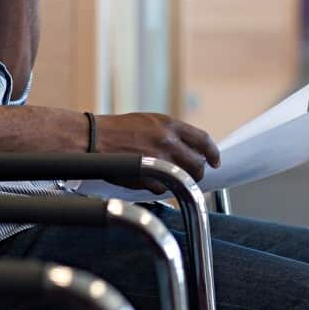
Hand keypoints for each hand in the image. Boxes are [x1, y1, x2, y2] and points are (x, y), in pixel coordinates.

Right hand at [95, 113, 220, 194]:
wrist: (94, 138)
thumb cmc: (117, 129)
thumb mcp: (148, 121)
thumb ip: (169, 132)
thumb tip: (188, 147)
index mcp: (169, 125)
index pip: (203, 139)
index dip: (212, 152)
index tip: (215, 160)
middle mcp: (167, 141)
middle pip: (198, 163)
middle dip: (198, 171)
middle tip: (193, 174)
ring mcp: (158, 159)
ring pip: (183, 178)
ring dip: (180, 180)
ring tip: (170, 177)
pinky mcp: (147, 176)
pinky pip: (163, 188)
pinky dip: (160, 187)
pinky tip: (150, 180)